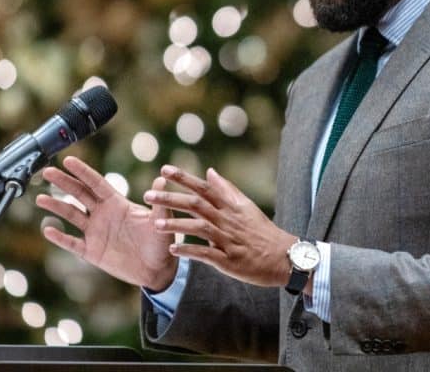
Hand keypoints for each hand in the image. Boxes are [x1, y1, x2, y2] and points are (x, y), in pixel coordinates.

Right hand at [36, 156, 177, 291]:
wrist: (158, 269)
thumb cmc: (162, 241)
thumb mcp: (161, 219)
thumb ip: (158, 201)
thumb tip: (162, 179)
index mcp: (118, 204)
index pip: (97, 183)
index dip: (83, 172)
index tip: (68, 160)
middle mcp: (104, 215)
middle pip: (79, 194)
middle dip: (64, 182)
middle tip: (47, 171)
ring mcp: (96, 233)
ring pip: (72, 215)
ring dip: (56, 207)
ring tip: (40, 198)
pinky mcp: (92, 252)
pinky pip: (72, 243)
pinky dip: (60, 237)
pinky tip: (47, 229)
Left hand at [143, 166, 296, 287]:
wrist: (283, 257)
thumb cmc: (261, 231)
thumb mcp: (246, 206)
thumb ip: (226, 189)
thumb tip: (210, 172)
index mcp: (230, 206)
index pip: (204, 188)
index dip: (183, 178)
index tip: (163, 170)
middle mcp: (227, 220)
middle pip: (196, 204)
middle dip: (171, 198)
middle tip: (147, 194)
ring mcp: (228, 240)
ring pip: (199, 228)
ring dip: (176, 225)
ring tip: (154, 224)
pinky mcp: (229, 261)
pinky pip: (206, 254)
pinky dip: (189, 250)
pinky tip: (173, 249)